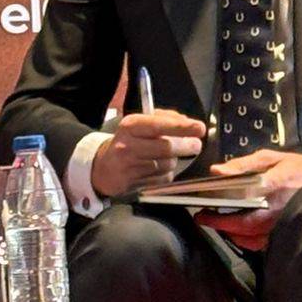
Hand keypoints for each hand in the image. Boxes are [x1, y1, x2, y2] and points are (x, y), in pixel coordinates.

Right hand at [89, 111, 205, 198]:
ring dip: (174, 160)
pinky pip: (163, 178)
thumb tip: (186, 121)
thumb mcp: (140, 123)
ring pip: (167, 164)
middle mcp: (129, 145)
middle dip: (185, 146)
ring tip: (170, 156)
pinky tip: (160, 168)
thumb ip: (164, 118)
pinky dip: (167, 173)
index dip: (181, 127)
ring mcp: (131, 166)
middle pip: (166, 147)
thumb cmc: (128, 141)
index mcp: (130, 126)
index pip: (158, 125)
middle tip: (196, 145)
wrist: (102, 167)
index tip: (199, 127)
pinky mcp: (135, 183)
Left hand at [202, 149, 301, 249]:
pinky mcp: (288, 233)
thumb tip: (217, 171)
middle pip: (245, 225)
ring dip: (232, 233)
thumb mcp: (271, 158)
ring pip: (252, 237)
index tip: (203, 210)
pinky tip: (237, 232)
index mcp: (276, 184)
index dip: (222, 210)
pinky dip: (246, 240)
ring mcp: (285, 224)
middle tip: (203, 219)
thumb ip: (243, 165)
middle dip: (221, 224)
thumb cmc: (298, 168)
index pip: (244, 199)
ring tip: (218, 223)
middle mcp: (280, 208)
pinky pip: (262, 243)